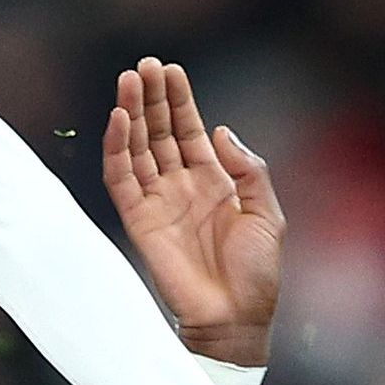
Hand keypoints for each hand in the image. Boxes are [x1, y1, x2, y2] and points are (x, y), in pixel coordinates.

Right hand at [99, 58, 283, 364]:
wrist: (237, 319)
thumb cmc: (258, 274)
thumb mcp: (268, 214)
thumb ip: (248, 169)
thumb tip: (220, 131)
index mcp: (213, 182)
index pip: (188, 130)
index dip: (178, 100)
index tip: (169, 69)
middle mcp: (181, 187)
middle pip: (158, 132)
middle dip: (150, 98)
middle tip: (143, 65)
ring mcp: (158, 203)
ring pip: (137, 149)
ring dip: (130, 115)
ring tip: (127, 81)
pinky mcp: (140, 222)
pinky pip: (122, 180)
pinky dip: (117, 150)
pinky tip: (119, 122)